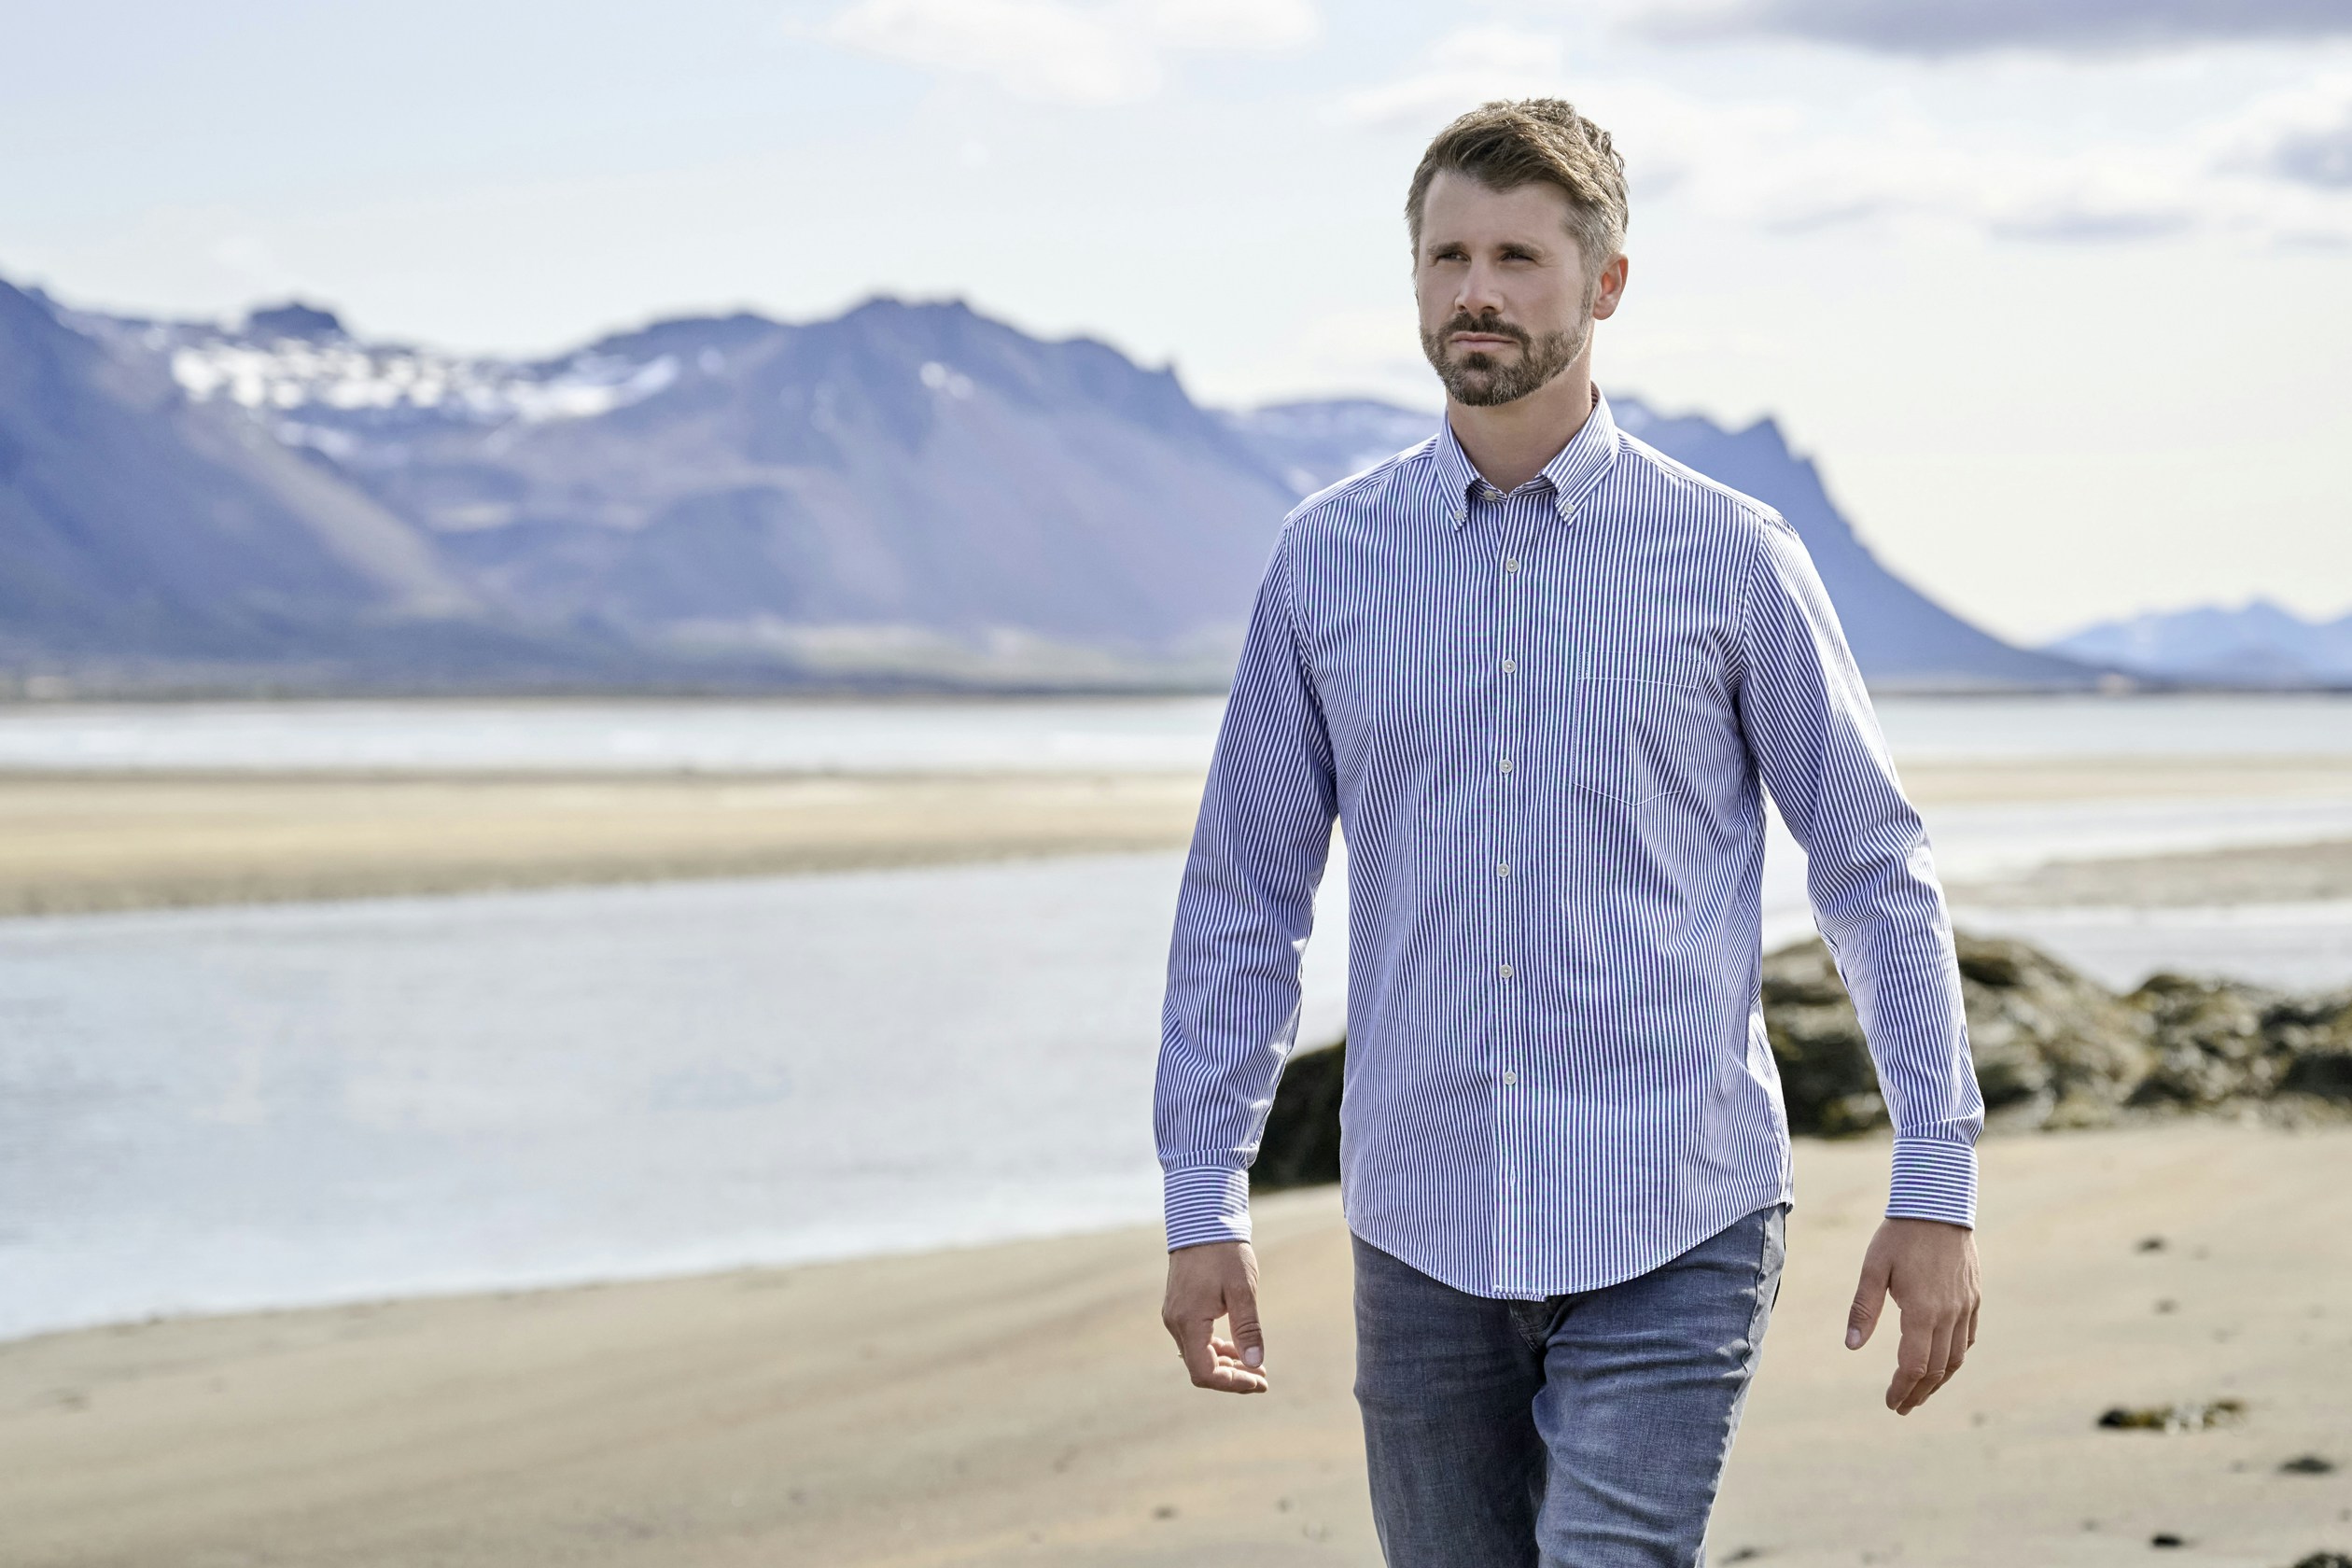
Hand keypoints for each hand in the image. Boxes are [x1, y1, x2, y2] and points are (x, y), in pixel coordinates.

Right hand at [1161, 1240, 1267, 1393]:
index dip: (1233, 1383)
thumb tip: (1254, 1363)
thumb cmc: (1225, 1252)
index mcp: (1188, 1321)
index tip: (1259, 1380)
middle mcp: (1175, 1323)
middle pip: (1200, 1368)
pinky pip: (1196, 1339)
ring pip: (1197, 1355)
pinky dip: (1216, 1348)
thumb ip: (1247, 1328)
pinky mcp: (1180, 1307)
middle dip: (1232, 1377)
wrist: (1203, 1220)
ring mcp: (1175, 1315)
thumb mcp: (1242, 1290)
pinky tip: (1238, 1346)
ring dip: (1226, 1364)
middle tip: (1262, 1378)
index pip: (1205, 1372)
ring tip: (1255, 1365)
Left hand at [1845, 1216, 1979, 1414]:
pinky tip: (1944, 1362)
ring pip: (1957, 1358)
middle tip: (1902, 1407)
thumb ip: (1863, 1309)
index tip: (1889, 1403)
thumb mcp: (1873, 1269)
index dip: (1902, 1388)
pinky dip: (1956, 1357)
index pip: (1914, 1365)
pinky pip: (1969, 1338)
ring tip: (1921, 1393)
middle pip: (1938, 1369)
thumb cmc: (1899, 1235)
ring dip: (1940, 1381)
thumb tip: (1851, 1346)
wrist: (1938, 1205)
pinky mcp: (1974, 1298)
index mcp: (1922, 1311)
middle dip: (1919, 1392)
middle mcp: (1949, 1315)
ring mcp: (1966, 1307)